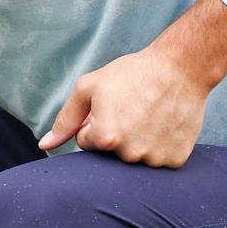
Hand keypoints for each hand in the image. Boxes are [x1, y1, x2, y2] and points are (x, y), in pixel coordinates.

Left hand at [38, 46, 210, 168]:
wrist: (181, 67)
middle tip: (131, 109)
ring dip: (138, 140)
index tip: (111, 106)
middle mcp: (130, 154)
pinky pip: (159, 160)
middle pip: (109, 152)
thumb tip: (44, 145)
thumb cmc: (132, 74)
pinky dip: (159, 145)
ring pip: (134, 157)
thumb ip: (65, 119)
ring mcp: (155, 159)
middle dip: (114, 134)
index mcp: (105, 138)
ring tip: (149, 115)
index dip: (94, 122)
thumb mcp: (89, 88)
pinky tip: (163, 124)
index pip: (85, 141)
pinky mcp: (176, 159)